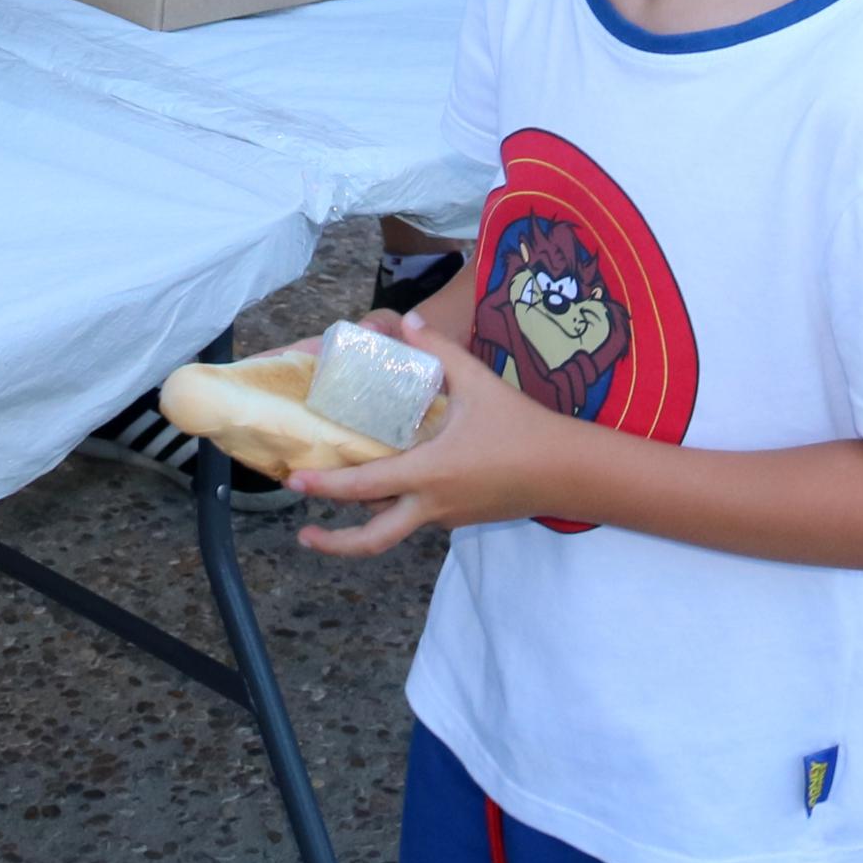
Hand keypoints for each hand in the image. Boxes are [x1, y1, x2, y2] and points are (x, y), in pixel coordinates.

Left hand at [293, 314, 574, 556]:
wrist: (567, 473)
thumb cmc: (522, 428)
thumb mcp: (478, 382)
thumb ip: (439, 350)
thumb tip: (410, 320)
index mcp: (428, 473)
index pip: (364, 486)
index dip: (325, 485)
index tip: (295, 481)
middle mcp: (432, 504)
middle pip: (373, 539)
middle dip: (335, 543)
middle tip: (303, 533)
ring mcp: (447, 517)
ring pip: (395, 525)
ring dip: (364, 520)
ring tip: (339, 500)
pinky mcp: (460, 518)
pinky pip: (419, 516)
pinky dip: (397, 506)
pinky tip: (392, 481)